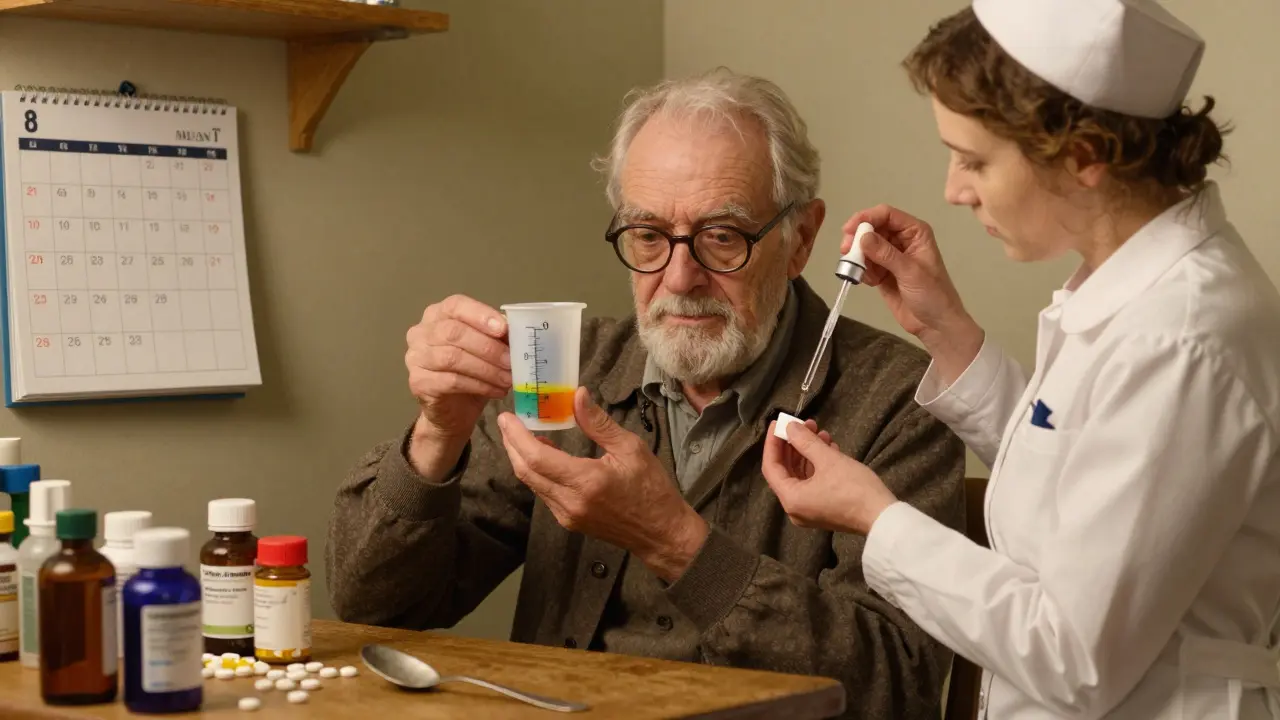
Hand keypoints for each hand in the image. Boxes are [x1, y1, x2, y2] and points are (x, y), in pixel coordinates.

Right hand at [405, 294, 511, 480]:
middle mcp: (421, 332)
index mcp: (438, 314)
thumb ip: (497, 336)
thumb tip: (515, 331)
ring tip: (508, 379)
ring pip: (453, 358)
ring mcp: (416, 357)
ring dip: (486, 369)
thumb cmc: (471, 371)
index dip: (480, 315)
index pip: (456, 305)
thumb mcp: (487, 349)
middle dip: (488, 347)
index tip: (503, 329)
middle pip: (454, 332)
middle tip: (512, 361)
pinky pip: (452, 381)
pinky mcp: (418, 382)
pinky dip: (479, 385)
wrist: (453, 410)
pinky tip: (497, 391)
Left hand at [496, 387, 708, 581]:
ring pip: (532, 483)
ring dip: (522, 458)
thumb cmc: (651, 489)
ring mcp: (567, 515)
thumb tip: (578, 395)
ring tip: (521, 434)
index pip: (537, 458)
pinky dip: (536, 472)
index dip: (517, 436)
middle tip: (507, 422)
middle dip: (512, 445)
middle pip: (526, 471)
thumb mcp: (631, 448)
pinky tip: (542, 456)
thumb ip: (599, 423)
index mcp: (586, 481)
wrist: (660, 533)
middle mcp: (570, 501)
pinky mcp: (568, 521)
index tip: (507, 417)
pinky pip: (543, 493)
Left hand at [761, 419, 898, 535]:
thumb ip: (805, 442)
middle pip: (786, 471)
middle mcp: (796, 508)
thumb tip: (790, 428)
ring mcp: (810, 510)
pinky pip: (813, 482)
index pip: (771, 467)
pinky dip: (818, 465)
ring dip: (808, 452)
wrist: (883, 517)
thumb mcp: (828, 460)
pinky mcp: (825, 508)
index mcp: (791, 499)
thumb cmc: (854, 488)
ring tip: (820, 432)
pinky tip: (829, 447)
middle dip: (794, 445)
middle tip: (804, 424)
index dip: (773, 443)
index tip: (777, 423)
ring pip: (802, 475)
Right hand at [843, 205, 983, 380]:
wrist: (935, 325)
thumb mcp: (910, 272)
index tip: (848, 229)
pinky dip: (861, 270)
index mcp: (915, 233)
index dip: (866, 218)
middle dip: (857, 238)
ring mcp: (891, 257)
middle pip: (872, 228)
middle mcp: (902, 240)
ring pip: (865, 246)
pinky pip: (865, 264)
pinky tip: (867, 281)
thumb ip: (886, 254)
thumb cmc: (933, 295)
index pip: (886, 215)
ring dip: (857, 256)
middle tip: (845, 251)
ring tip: (857, 270)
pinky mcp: (882, 272)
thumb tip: (862, 237)